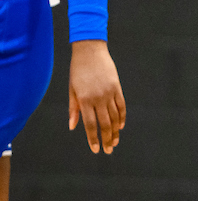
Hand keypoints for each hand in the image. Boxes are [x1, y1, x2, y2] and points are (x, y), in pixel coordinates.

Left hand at [69, 40, 125, 154]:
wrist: (90, 51)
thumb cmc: (78, 70)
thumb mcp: (72, 89)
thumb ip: (73, 109)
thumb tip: (73, 127)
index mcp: (84, 100)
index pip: (90, 125)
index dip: (93, 139)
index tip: (96, 150)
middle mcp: (98, 98)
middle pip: (105, 124)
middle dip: (107, 139)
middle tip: (109, 150)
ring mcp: (109, 93)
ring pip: (115, 117)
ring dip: (115, 131)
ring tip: (115, 142)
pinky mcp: (117, 88)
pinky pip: (121, 106)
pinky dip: (122, 117)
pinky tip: (120, 126)